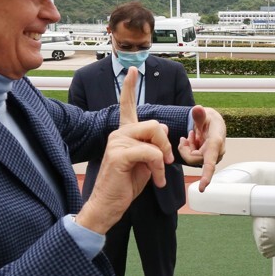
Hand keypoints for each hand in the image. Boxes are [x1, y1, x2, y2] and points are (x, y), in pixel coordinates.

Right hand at [78, 68, 173, 232]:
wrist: (107, 206)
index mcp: (124, 134)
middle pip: (155, 124)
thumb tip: (164, 128)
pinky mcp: (119, 154)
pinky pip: (152, 153)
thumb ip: (153, 144)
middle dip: (167, 144)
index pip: (127, 106)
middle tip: (167, 163)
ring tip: (159, 174)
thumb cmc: (125, 186)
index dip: (130, 88)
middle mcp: (118, 134)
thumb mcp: (145, 163)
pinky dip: (159, 168)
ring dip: (164, 157)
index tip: (133, 70)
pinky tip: (155, 181)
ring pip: (155, 134)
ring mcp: (117, 142)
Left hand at [179, 105, 227, 190]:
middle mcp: (216, 152)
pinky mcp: (208, 159)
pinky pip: (193, 158)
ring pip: (192, 159)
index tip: (203, 187)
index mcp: (215, 143)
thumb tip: (197, 109)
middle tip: (186, 136)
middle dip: (186, 149)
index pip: (210, 162)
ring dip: (189, 148)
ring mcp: (212, 157)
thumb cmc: (210, 119)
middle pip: (193, 159)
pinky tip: (193, 141)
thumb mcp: (205, 114)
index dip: (206, 175)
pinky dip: (190, 149)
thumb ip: (200, 114)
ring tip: (191, 136)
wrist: (215, 122)